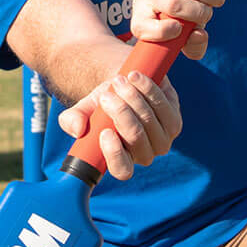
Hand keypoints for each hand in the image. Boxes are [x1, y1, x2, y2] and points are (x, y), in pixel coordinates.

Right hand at [57, 70, 181, 180]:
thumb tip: (77, 130)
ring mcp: (163, 138)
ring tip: (118, 80)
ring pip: (149, 119)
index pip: (122, 170)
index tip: (105, 132)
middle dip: (121, 113)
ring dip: (132, 97)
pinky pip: (163, 104)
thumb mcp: (84, 111)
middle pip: (136, 137)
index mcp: (122, 160)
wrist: (123, 86)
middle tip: (107, 95)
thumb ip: (72, 120)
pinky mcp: (174, 119)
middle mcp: (145, 154)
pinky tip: (135, 77)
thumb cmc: (102, 105)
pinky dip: (147, 89)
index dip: (115, 154)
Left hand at [130, 0, 226, 60]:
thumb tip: (198, 35)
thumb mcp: (191, 27)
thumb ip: (194, 44)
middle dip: (199, 13)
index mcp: (142, 11)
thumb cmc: (191, 0)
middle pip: (172, 5)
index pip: (140, 27)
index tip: (179, 30)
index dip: (159, 33)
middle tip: (210, 12)